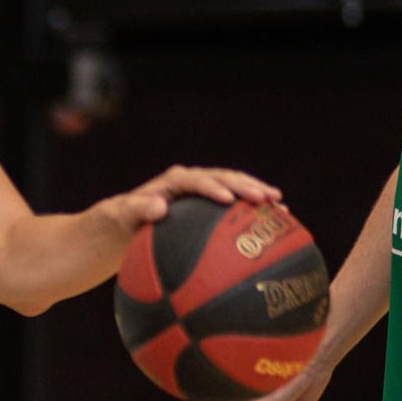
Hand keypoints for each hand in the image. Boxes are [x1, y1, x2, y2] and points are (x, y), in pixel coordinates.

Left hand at [103, 165, 280, 231]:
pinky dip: (253, 210)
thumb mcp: (123, 214)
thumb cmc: (123, 220)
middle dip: (245, 186)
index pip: (195, 179)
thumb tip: (159, 208)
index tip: (228, 199)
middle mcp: (191, 181)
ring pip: (235, 186)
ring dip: (256, 192)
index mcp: (173, 181)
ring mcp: (204, 191)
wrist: (127, 223)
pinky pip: (236, 204)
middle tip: (266, 198)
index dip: (212, 187)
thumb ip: (138, 209)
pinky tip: (275, 221)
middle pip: (223, 178)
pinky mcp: (211, 204)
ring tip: (279, 203)